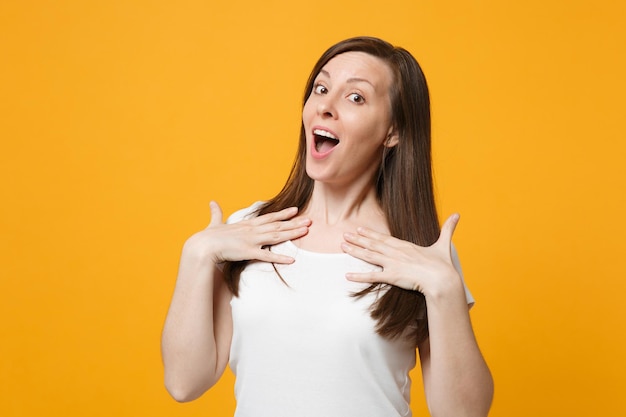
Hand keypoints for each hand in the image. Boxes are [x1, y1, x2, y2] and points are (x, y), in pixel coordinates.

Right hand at [184, 201, 310, 264]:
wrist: (202, 246)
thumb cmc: (207, 236)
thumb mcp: (214, 223)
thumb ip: (216, 213)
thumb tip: (212, 202)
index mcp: (246, 224)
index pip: (269, 217)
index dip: (283, 214)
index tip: (295, 210)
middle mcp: (252, 230)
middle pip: (277, 225)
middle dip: (294, 223)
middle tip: (310, 220)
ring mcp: (252, 241)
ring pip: (276, 236)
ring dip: (292, 234)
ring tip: (306, 231)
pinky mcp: (248, 252)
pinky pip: (267, 256)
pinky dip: (280, 258)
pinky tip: (291, 260)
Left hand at [341, 214, 461, 298]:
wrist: (442, 279)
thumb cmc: (443, 265)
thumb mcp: (444, 244)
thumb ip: (448, 229)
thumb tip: (458, 214)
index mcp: (405, 245)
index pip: (383, 238)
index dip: (370, 233)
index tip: (359, 229)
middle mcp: (395, 252)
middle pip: (372, 244)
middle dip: (357, 239)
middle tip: (344, 234)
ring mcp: (392, 263)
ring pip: (369, 256)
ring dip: (354, 251)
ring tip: (342, 246)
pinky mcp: (391, 276)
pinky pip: (372, 276)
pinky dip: (359, 275)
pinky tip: (347, 275)